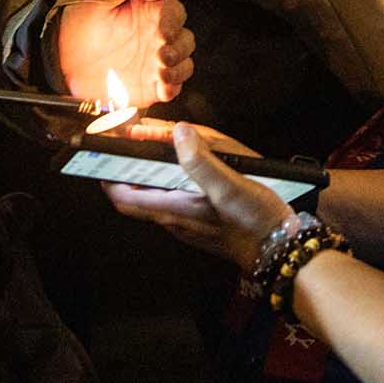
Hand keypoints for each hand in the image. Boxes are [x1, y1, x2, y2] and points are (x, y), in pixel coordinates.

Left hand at [54, 0, 196, 107]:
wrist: (59, 51)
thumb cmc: (81, 13)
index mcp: (152, 10)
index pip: (176, 13)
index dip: (174, 22)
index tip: (162, 31)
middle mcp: (158, 36)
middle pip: (186, 40)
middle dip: (179, 48)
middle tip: (161, 55)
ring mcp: (155, 62)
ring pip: (184, 64)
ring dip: (179, 69)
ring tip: (161, 72)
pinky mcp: (149, 85)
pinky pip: (171, 88)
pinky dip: (172, 88)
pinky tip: (162, 87)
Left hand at [104, 123, 293, 268]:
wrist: (280, 250)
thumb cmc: (255, 221)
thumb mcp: (229, 186)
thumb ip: (200, 161)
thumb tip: (177, 131)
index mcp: (173, 210)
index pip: (123, 196)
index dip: (107, 174)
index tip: (102, 150)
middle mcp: (174, 219)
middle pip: (134, 196)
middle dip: (125, 169)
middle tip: (125, 141)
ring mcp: (186, 224)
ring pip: (154, 197)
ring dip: (146, 173)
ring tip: (150, 146)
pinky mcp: (200, 223)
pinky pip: (173, 199)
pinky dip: (167, 179)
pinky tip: (183, 165)